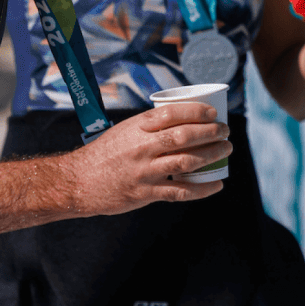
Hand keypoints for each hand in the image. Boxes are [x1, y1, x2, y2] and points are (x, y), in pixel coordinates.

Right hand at [68, 102, 231, 213]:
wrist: (78, 181)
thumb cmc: (106, 152)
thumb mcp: (125, 130)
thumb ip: (151, 126)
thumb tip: (184, 120)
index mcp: (137, 127)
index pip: (172, 113)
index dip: (197, 112)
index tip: (213, 113)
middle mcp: (142, 147)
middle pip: (185, 136)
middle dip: (211, 132)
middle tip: (226, 131)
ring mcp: (145, 171)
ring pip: (187, 161)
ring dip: (212, 155)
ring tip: (226, 149)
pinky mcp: (145, 193)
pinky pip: (180, 191)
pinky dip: (202, 188)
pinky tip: (217, 184)